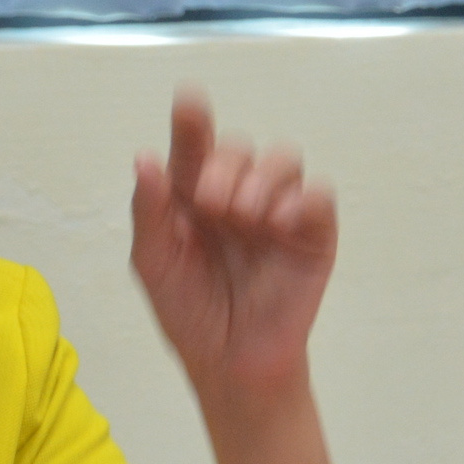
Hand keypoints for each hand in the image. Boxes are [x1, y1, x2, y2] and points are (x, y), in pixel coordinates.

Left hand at [131, 90, 336, 410]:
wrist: (229, 362)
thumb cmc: (189, 310)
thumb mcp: (154, 262)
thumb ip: (149, 211)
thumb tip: (145, 158)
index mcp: (195, 194)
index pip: (195, 146)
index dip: (192, 122)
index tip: (188, 102)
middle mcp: (239, 192)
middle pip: (240, 148)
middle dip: (226, 166)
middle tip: (213, 204)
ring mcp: (279, 211)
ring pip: (283, 160)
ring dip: (263, 178)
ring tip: (246, 216)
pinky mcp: (313, 234)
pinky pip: (318, 196)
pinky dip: (303, 200)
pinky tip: (280, 224)